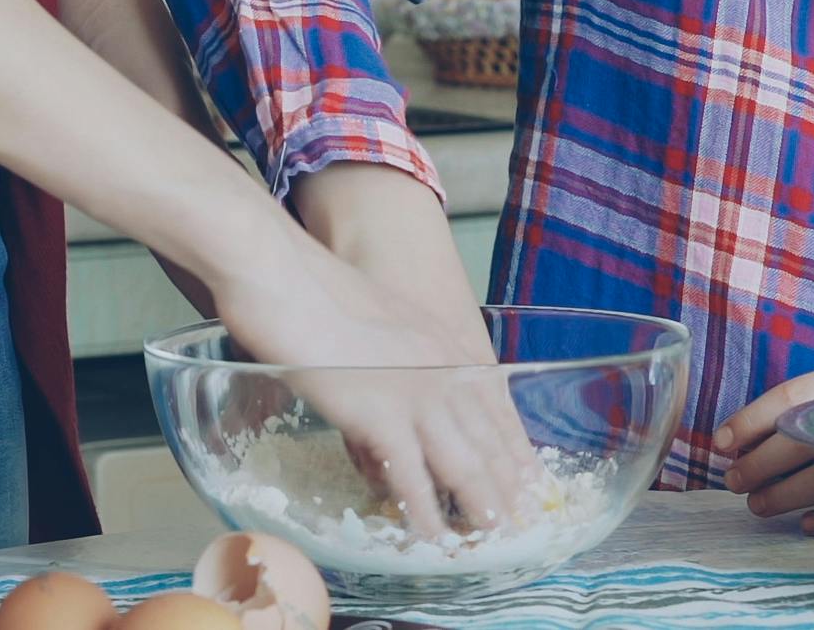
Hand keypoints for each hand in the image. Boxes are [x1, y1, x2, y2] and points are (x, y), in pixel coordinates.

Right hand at [201, 217, 545, 540]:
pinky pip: (412, 479)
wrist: (282, 274)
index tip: (531, 480)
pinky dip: (424, 514)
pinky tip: (431, 538)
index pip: (494, 406)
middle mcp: (442, 370)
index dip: (514, 448)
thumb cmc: (312, 291)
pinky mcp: (381, 416)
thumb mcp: (374, 321)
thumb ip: (393, 357)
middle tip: (525, 523)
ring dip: (481, 507)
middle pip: (490, 440)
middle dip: (510, 487)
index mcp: (441, 343)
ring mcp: (415, 395)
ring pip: (464, 465)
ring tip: (493, 539)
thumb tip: (387, 393)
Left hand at [718, 364, 813, 537]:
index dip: (750, 421)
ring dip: (782, 496)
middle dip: (760, 464)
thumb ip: (803, 409)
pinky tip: (805, 523)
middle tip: (734, 480)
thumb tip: (736, 441)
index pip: (794, 397)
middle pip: (805, 439)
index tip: (720, 444)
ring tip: (758, 505)